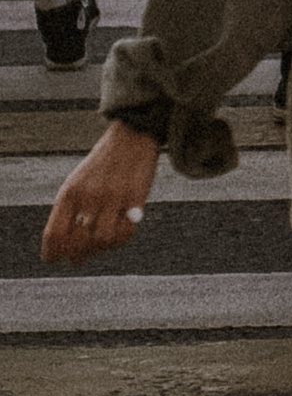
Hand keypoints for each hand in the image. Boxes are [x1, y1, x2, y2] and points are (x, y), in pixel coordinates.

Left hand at [41, 121, 161, 266]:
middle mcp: (89, 195)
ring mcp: (113, 197)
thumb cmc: (102, 164)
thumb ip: (69, 212)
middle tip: (78, 258)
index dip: (52, 252)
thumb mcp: (78, 182)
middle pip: (78, 241)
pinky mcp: (135, 198)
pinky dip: (119, 241)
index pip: (55, 233)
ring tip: (99, 247)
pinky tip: (116, 236)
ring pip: (102, 240)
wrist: (131, 137)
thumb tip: (67, 249)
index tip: (55, 259)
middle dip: (77, 254)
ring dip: (99, 249)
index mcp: (70, 192)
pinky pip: (126, 232)